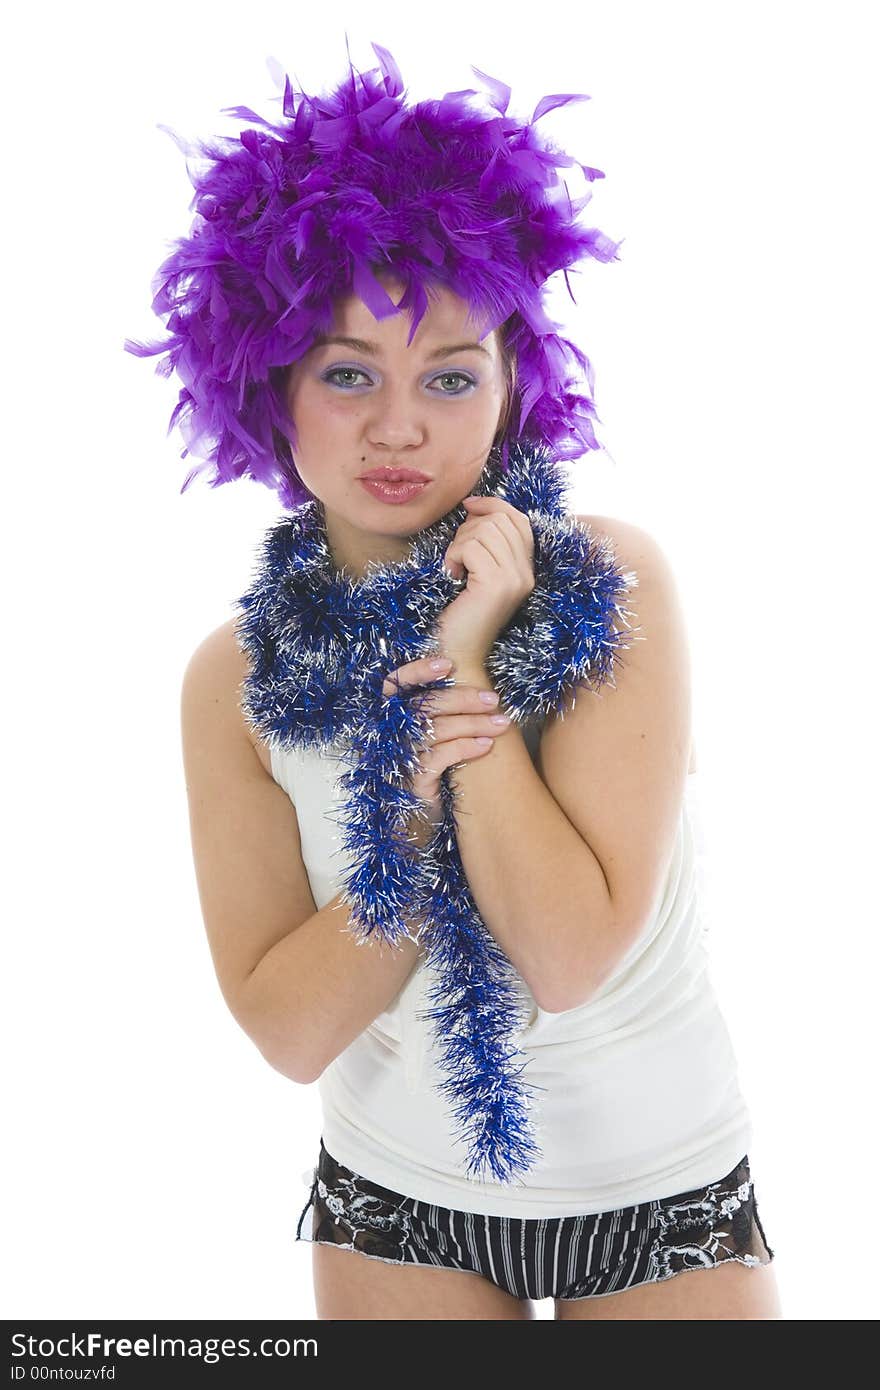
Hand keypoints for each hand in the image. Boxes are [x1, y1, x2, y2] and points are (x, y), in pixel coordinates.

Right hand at [381, 655, 512, 844]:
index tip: (448, 665)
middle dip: (462, 699)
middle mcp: (389, 735)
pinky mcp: (412, 781)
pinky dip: (466, 748)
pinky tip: (487, 745)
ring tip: (501, 724)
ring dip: (473, 724)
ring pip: (435, 731)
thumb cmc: (432, 770)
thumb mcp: (433, 737)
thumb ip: (442, 712)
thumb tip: (477, 685)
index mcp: (391, 718)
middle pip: (423, 706)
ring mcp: (398, 758)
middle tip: (493, 699)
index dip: (417, 671)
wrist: (419, 818)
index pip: (394, 684)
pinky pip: (439, 758)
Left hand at [435, 494, 535, 666]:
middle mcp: (526, 573)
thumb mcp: (478, 573)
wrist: (458, 654)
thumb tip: (473, 506)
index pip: (519, 519)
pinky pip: (471, 546)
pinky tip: (452, 575)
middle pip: (500, 520)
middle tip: (457, 556)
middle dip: (469, 529)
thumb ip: (485, 544)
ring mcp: (515, 579)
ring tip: (455, 568)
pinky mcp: (497, 585)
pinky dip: (454, 555)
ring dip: (459, 543)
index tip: (468, 507)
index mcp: (526, 570)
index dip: (493, 505)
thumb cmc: (461, 615)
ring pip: (485, 530)